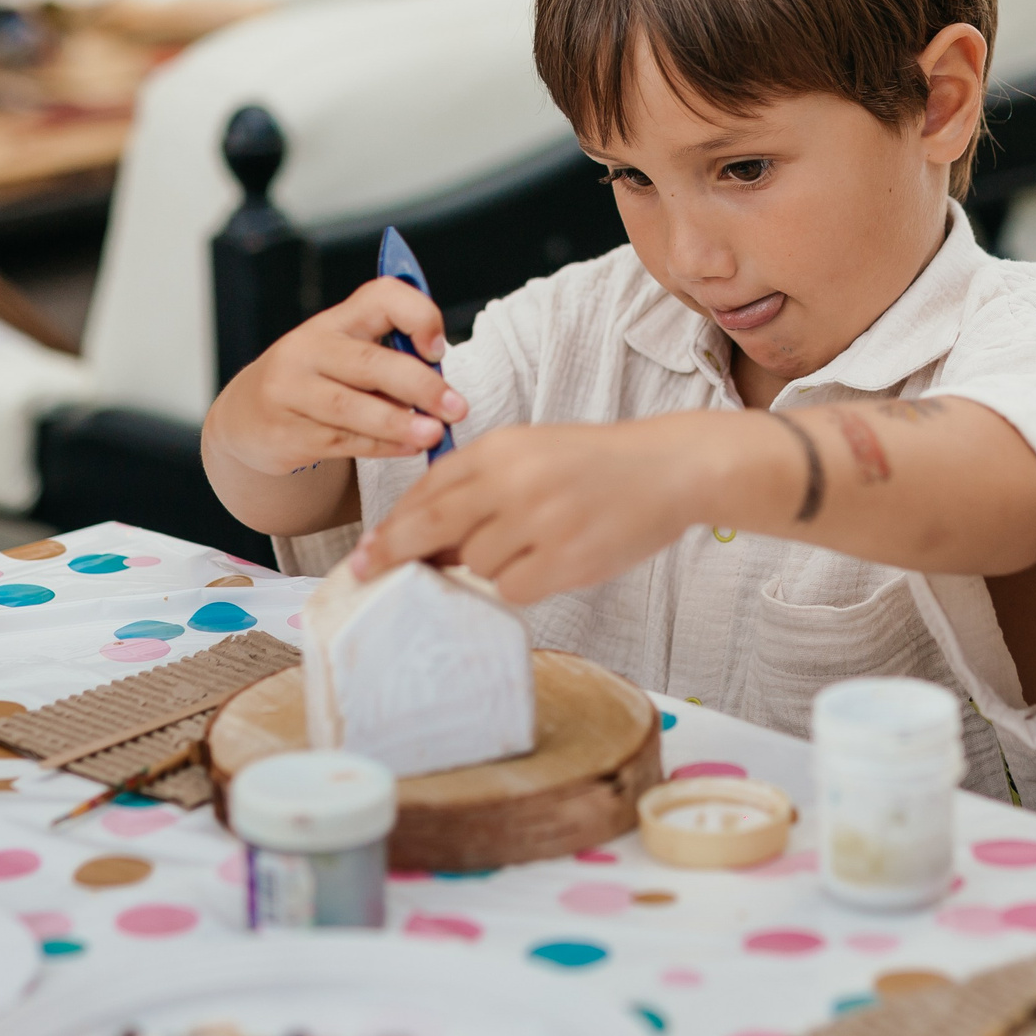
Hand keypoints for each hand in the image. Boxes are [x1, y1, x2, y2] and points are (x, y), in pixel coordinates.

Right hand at [207, 278, 466, 474]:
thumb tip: (441, 385)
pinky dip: (380, 446)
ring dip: (398, 423)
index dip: (417, 316)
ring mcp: (290, 391)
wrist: (247, 417)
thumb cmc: (316, 380)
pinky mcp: (285, 431)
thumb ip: (389, 359)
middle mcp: (308, 349)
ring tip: (435, 434)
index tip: (438, 349)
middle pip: (369, 362)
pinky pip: (341, 441)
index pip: (380, 298)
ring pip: (351, 407)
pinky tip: (409, 448)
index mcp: (335, 321)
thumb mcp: (344, 354)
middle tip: (455, 407)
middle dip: (419, 385)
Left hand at [350, 414, 735, 603]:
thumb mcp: (531, 453)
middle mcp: (515, 480)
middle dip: (394, 553)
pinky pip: (510, 588)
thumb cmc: (595, 464)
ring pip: (473, 563)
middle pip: (431, 525)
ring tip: (527, 547)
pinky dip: (518, 583)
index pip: (428, 488)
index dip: (394, 523)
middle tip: (366, 573)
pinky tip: (547, 563)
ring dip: (484, 565)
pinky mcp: (566, 559)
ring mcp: (540, 521)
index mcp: (502, 448)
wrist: (669, 468)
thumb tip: (424, 538)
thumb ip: (479, 486)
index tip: (368, 549)